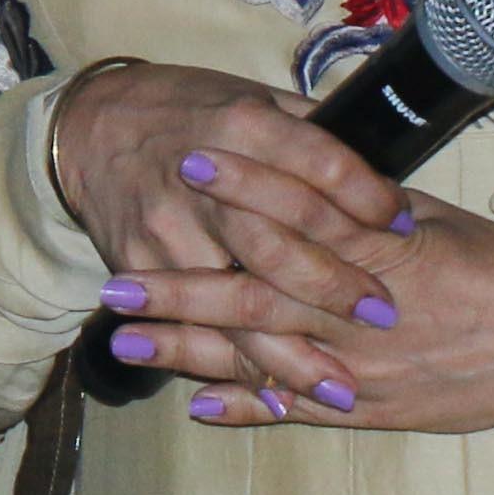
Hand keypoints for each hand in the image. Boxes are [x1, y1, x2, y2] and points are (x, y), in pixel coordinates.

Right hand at [47, 59, 421, 426]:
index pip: (320, 166)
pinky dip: (236, 368)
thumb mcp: (253, 97)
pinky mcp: (139, 264)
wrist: (91, 128)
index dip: (368, 198)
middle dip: (333, 285)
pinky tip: (277, 397)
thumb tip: (380, 171)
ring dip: (289, 351)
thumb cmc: (187, 110)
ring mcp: (168, 227)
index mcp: (242, 125)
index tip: (402, 225)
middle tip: (383, 315)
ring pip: (234, 299)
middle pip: (277, 242)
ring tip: (341, 388)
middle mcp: (203, 180)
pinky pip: (192, 327)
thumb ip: (312, 135)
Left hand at [137, 189, 493, 434]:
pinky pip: (302, 410)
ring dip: (192, 353)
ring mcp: (364, 366)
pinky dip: (249, 409)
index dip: (244, 188)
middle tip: (115, 282)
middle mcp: (363, 314)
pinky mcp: (373, 408)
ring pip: (266, 358)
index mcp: (383, 253)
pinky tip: (196, 404)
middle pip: (260, 296)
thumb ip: (362, 204)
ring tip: (128, 343)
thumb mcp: (432, 218)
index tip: (189, 163)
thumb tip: (303, 169)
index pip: (301, 214)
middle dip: (183, 289)